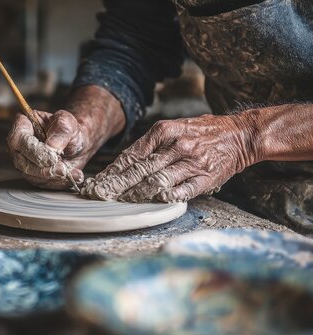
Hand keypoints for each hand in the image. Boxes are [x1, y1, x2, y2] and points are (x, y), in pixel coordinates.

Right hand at [7, 110, 88, 188]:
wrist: (76, 143)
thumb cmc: (68, 129)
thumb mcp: (68, 123)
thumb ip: (61, 131)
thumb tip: (52, 147)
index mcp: (22, 126)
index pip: (20, 141)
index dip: (35, 152)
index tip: (53, 158)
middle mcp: (19, 146)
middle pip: (22, 162)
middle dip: (44, 169)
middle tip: (62, 169)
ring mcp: (24, 162)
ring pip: (32, 176)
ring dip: (52, 177)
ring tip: (70, 172)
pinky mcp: (33, 175)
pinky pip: (42, 183)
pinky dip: (59, 182)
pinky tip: (73, 176)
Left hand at [81, 113, 257, 201]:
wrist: (240, 134)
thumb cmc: (201, 133)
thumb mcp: (173, 129)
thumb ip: (150, 145)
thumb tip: (123, 165)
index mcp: (165, 131)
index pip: (132, 155)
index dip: (112, 171)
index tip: (98, 182)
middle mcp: (176, 146)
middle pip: (139, 170)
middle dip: (117, 185)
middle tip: (100, 195)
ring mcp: (191, 163)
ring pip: (157, 181)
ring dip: (136, 193)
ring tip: (121, 201)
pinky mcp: (205, 178)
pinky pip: (182, 191)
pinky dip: (166, 197)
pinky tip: (153, 201)